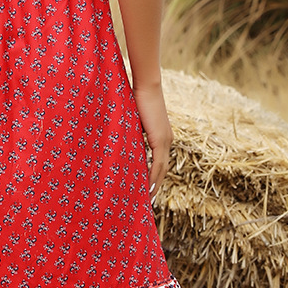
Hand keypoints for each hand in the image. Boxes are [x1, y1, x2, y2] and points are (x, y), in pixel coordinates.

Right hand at [132, 81, 173, 197]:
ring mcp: (166, 141)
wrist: (146, 86)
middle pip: (163, 170)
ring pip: (161, 170)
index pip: (160, 163)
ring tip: (147, 200)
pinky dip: (153, 177)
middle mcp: (167, 141)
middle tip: (149, 201)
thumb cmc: (136, 98)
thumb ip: (132, 133)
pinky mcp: (161, 139)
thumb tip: (120, 141)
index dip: (155, 178)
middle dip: (156, 186)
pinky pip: (157, 163)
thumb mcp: (133, 121)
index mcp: (162, 137)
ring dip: (155, 185)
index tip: (148, 190)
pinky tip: (148, 188)